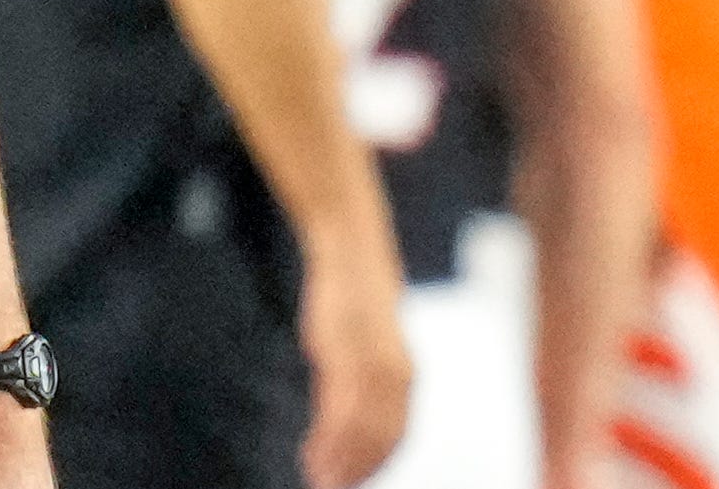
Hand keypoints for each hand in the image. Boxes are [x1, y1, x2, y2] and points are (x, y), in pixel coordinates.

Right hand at [297, 246, 411, 487]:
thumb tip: (352, 406)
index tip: (352, 483)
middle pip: (380, 440)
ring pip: (360, 432)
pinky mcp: (345, 355)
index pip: (396, 436)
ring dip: (340, 461)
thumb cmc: (357, 299)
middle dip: (356, 470)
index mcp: (406, 377)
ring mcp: (371, 367)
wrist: (353, 253)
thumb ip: (363, 376)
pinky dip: (328, 438)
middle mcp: (396, 377)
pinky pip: (340, 409)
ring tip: (317, 479)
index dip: (375, 464)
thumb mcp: (366, 342)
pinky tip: (312, 450)